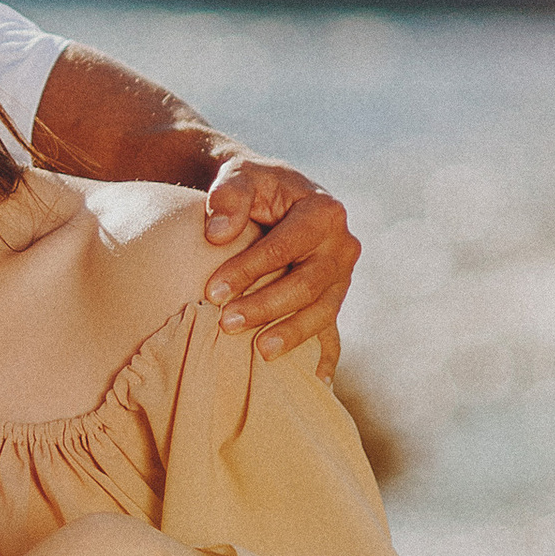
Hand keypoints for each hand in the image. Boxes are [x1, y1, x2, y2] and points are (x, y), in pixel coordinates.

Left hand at [199, 153, 356, 368]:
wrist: (270, 195)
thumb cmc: (252, 185)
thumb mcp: (238, 175)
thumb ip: (228, 196)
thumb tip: (218, 235)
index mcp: (325, 211)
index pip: (286, 247)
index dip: (249, 270)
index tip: (211, 291)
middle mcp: (342, 245)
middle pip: (307, 284)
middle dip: (266, 307)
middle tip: (225, 324)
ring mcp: (342, 275)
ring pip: (322, 312)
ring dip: (290, 334)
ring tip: (258, 353)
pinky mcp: (334, 297)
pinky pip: (331, 329)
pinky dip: (323, 355)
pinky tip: (314, 380)